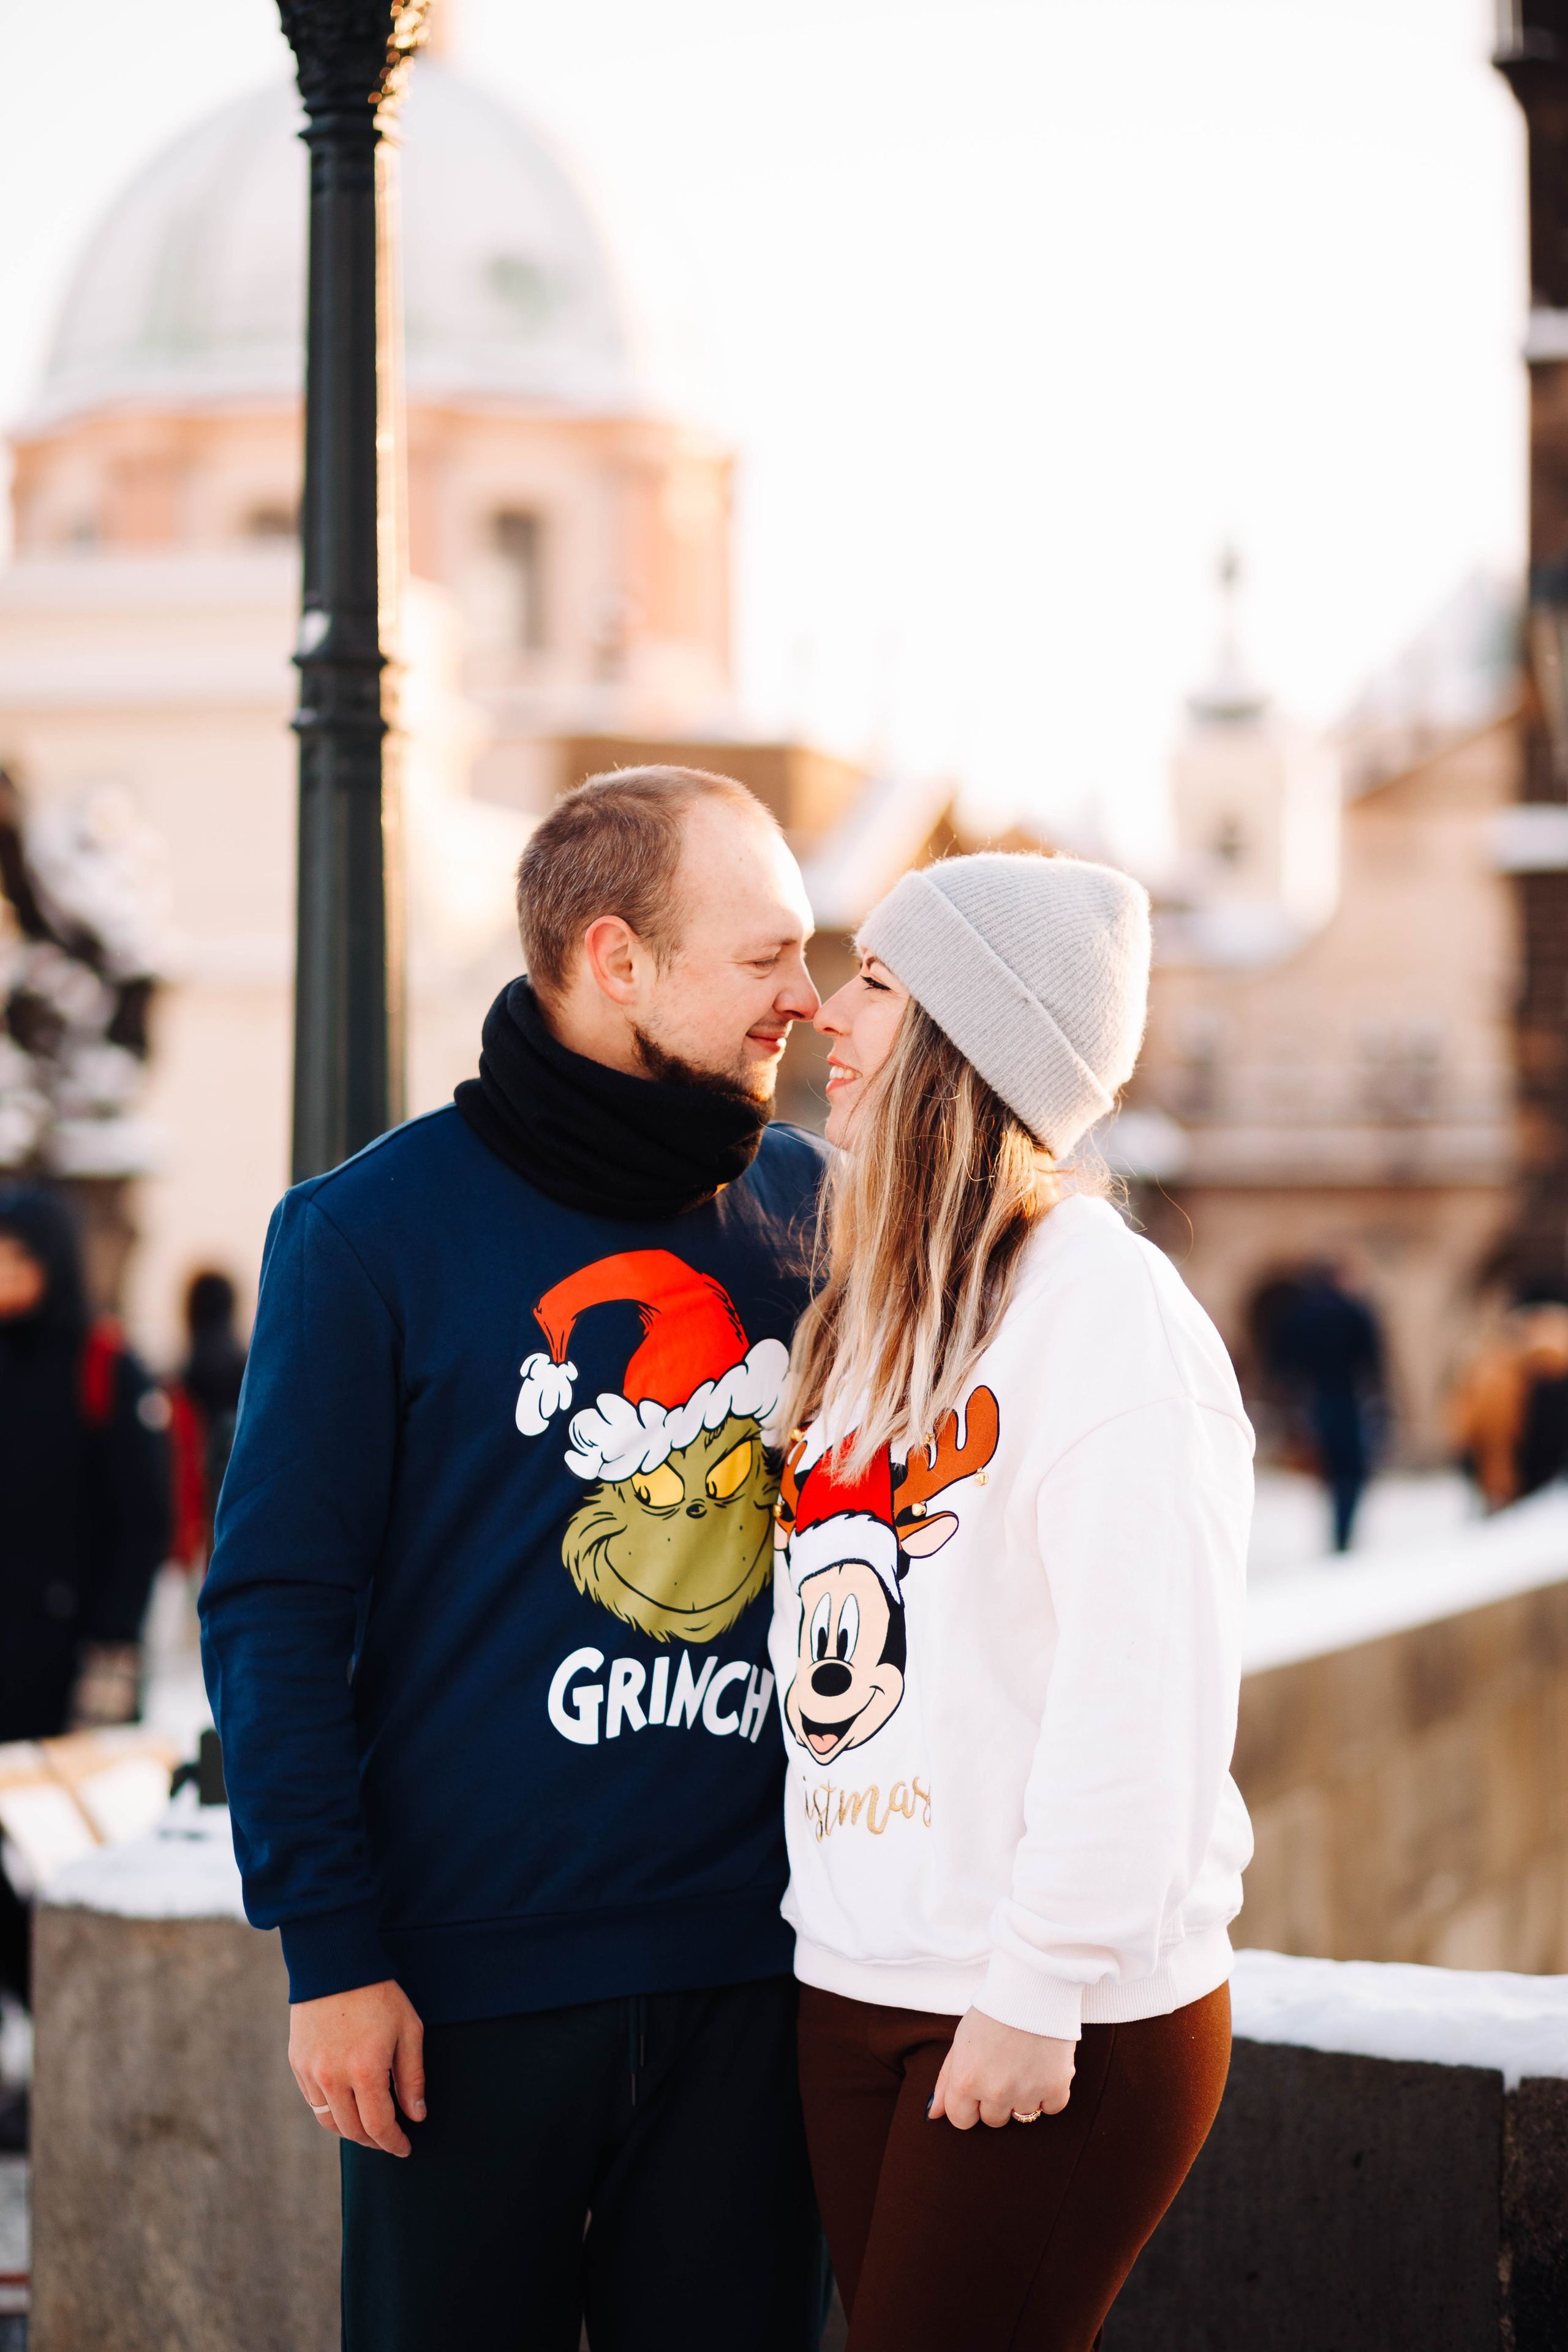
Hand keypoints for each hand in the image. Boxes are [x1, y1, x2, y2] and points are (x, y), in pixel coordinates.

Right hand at [290, 1979, 425, 2156]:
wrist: (335, 1963)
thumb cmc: (379, 1994)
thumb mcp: (409, 2030)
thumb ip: (412, 2077)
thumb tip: (416, 2115)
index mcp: (365, 2071)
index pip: (379, 2126)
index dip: (394, 2142)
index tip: (405, 2147)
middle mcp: (333, 2078)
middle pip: (353, 2130)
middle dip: (374, 2140)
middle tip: (389, 2138)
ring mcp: (311, 2072)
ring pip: (329, 2121)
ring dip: (351, 2130)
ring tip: (369, 2126)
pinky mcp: (297, 2063)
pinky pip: (313, 2101)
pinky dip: (331, 2110)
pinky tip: (347, 2103)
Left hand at [928, 2007, 1075, 2130]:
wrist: (1032, 1985)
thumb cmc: (992, 2011)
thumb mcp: (961, 2041)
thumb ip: (946, 2081)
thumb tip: (933, 2114)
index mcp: (965, 2081)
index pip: (960, 2120)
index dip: (968, 2104)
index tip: (978, 2085)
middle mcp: (995, 2093)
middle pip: (992, 2120)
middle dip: (995, 2099)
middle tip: (1003, 2067)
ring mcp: (1027, 2093)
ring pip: (1022, 2115)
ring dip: (1023, 2095)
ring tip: (1024, 2061)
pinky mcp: (1056, 2087)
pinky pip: (1051, 2107)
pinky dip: (1049, 2091)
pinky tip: (1044, 2065)